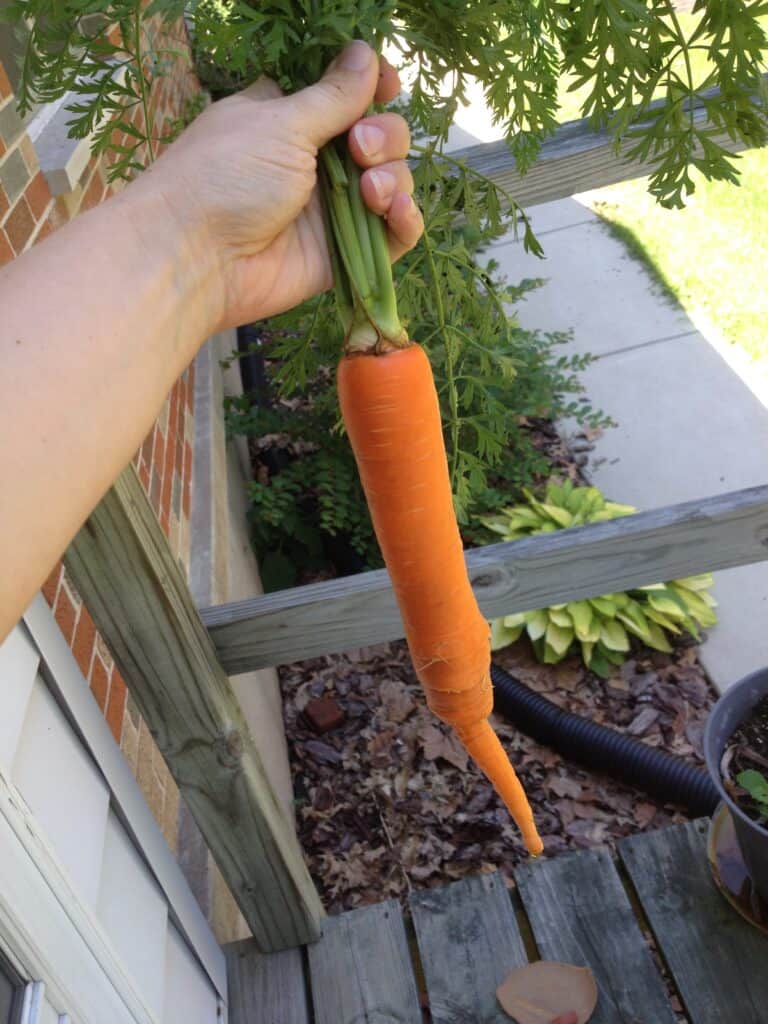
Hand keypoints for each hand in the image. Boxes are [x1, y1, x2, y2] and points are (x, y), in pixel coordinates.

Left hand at [139, 40, 421, 331]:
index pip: (348, 95)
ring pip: (391, 184)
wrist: (197, 257)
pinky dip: (405, 221)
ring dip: (394, 178)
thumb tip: (367, 53)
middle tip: (359, 147)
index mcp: (292, 119)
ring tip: (371, 189)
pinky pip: (390, 236)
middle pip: (379, 137)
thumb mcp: (280, 123)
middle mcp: (315, 161)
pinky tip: (397, 211)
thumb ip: (333, 96)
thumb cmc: (224, 175)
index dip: (373, 88)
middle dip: (384, 137)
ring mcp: (330, 210)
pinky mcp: (341, 254)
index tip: (386, 85)